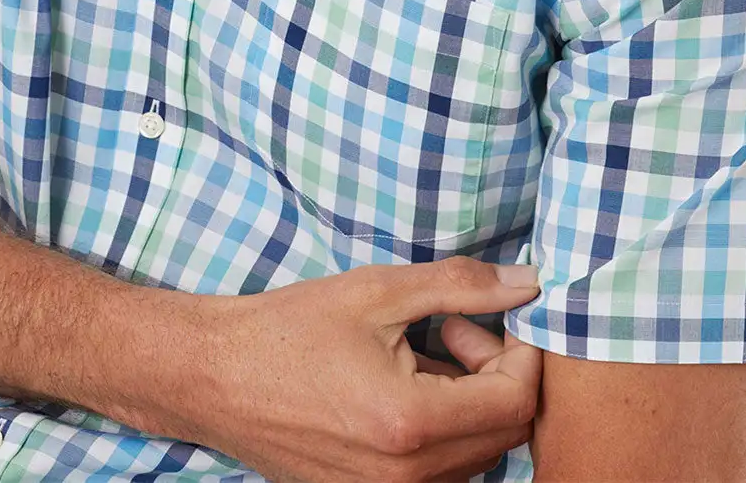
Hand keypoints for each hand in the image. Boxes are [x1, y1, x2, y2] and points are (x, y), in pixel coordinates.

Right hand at [144, 255, 542, 482]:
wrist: (216, 376)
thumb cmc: (292, 328)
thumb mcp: (379, 291)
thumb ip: (461, 286)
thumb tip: (529, 283)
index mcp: (410, 425)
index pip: (516, 401)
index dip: (513, 351)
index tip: (466, 321)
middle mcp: (404, 478)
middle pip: (503, 434)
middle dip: (493, 376)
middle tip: (449, 333)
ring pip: (474, 457)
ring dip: (469, 404)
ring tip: (422, 358)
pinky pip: (437, 474)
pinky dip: (440, 431)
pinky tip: (403, 389)